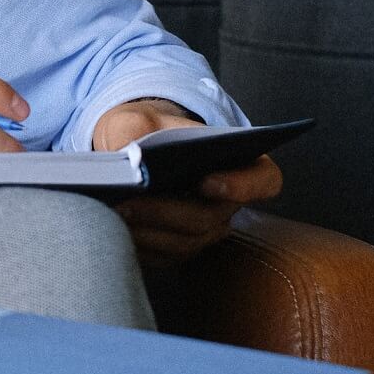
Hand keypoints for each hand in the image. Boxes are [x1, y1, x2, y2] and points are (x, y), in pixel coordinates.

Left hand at [94, 98, 282, 264]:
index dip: (241, 185)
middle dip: (164, 212)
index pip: (262, 180)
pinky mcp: (177, 248)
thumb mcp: (138, 117)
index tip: (207, 182)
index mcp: (239, 163)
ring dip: (146, 232)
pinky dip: (137, 245)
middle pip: (207, 218)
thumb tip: (125, 156)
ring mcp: (205, 230)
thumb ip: (135, 128)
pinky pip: (162, 256)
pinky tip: (111, 228)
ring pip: (183, 243)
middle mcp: (227, 203)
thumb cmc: (145, 130)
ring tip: (112, 214)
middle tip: (126, 203)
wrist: (132, 149)